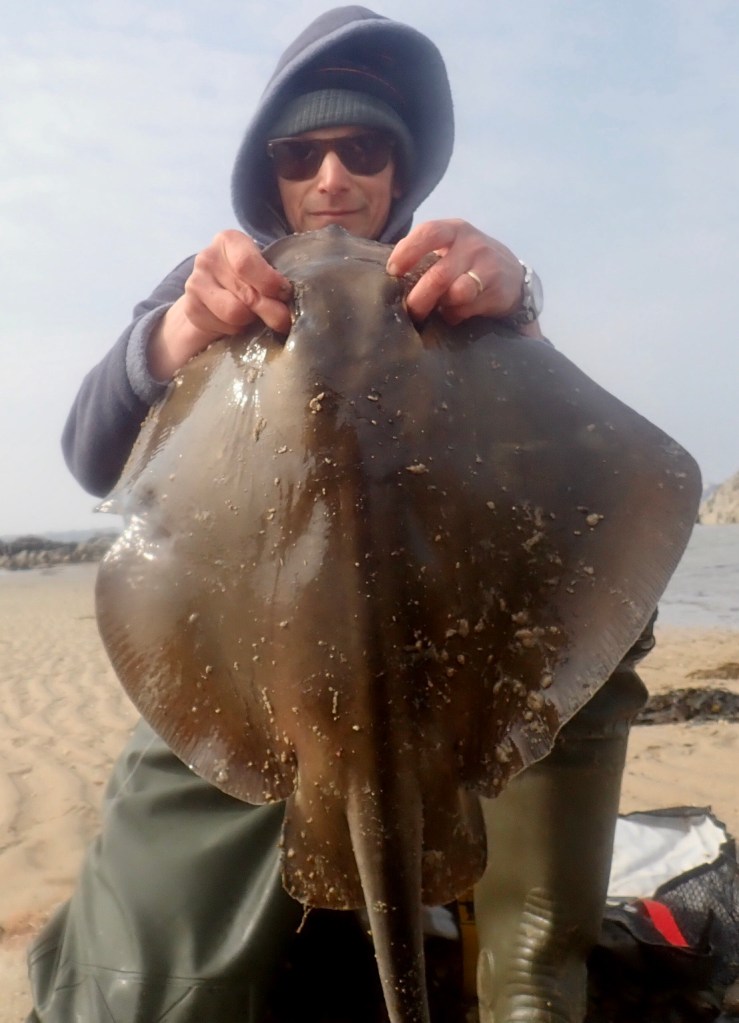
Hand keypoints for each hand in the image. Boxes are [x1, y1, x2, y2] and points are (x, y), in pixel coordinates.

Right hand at [148, 230, 292, 379]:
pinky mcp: (191, 309)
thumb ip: (275, 281)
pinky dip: (238, 329)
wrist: (216, 296)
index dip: (270, 283)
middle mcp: (207, 258)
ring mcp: (195, 283)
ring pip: (235, 314)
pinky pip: (225, 327)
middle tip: (283, 319)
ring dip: (252, 320)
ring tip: (256, 316)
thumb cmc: (250, 279)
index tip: (285, 294)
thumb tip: (287, 307)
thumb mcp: (263, 270)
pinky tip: (239, 322)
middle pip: (247, 294)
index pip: (246, 263)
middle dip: (271, 311)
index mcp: (229, 241)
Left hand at [387, 219, 541, 335]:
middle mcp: (472, 244)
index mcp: (454, 230)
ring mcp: (488, 267)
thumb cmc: (468, 263)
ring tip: (435, 312)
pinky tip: (455, 315)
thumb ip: (424, 256)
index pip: (428, 232)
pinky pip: (469, 308)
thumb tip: (387, 280)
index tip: (392, 272)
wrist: (514, 277)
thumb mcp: (450, 249)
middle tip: (409, 312)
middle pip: (438, 275)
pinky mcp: (499, 290)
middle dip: (419, 298)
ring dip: (440, 307)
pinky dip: (456, 315)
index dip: (407, 251)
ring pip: (456, 294)